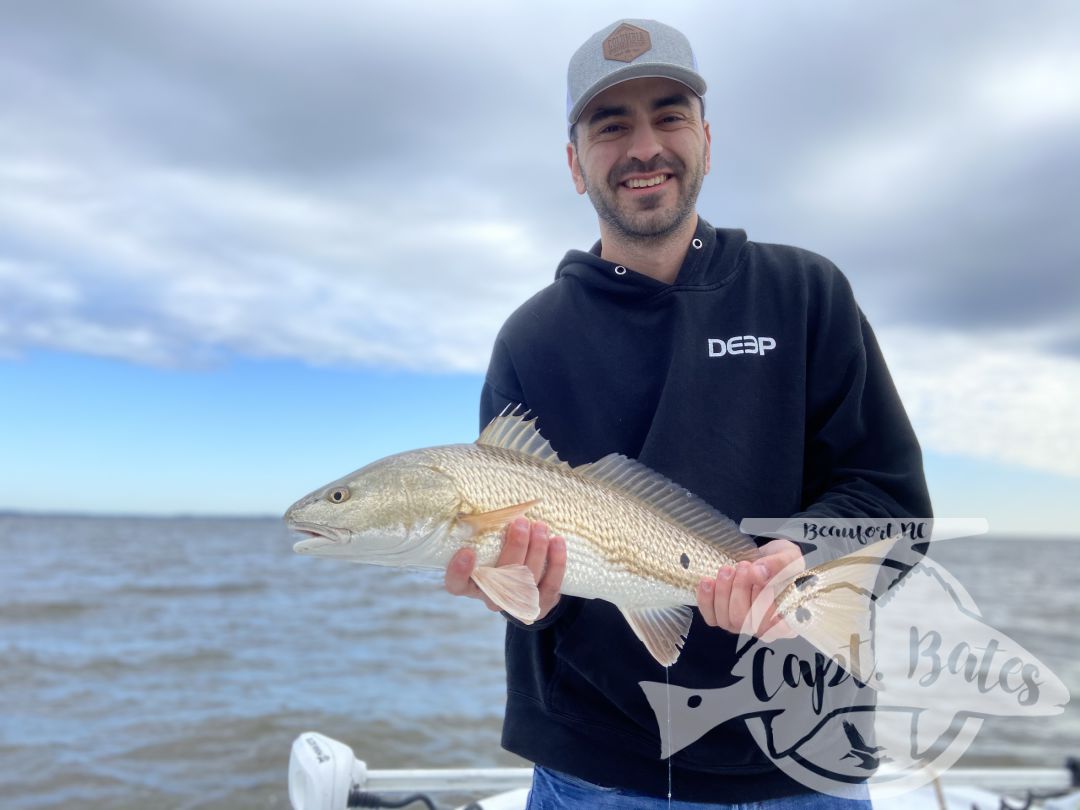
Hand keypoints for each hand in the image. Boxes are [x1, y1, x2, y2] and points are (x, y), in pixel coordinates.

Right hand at [444, 518, 566, 621]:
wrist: (524, 587)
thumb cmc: (499, 558)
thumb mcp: (486, 548)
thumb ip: (485, 535)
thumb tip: (493, 504)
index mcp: (471, 584)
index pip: (456, 584)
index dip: (459, 572)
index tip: (467, 551)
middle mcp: (491, 597)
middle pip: (502, 578)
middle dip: (515, 547)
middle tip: (521, 522)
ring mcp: (517, 604)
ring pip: (528, 579)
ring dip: (537, 549)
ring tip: (540, 526)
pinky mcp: (541, 604)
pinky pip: (550, 584)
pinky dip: (556, 562)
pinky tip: (557, 541)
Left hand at [696, 538, 803, 637]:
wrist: (763, 559)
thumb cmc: (782, 564)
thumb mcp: (789, 558)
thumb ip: (778, 565)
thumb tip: (758, 573)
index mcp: (787, 620)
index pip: (774, 628)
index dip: (765, 605)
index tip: (764, 582)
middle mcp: (764, 628)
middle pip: (744, 621)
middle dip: (740, 590)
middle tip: (744, 566)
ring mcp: (741, 625)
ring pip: (725, 619)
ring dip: (723, 591)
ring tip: (728, 569)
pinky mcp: (722, 617)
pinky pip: (710, 617)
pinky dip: (706, 599)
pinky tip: (708, 581)